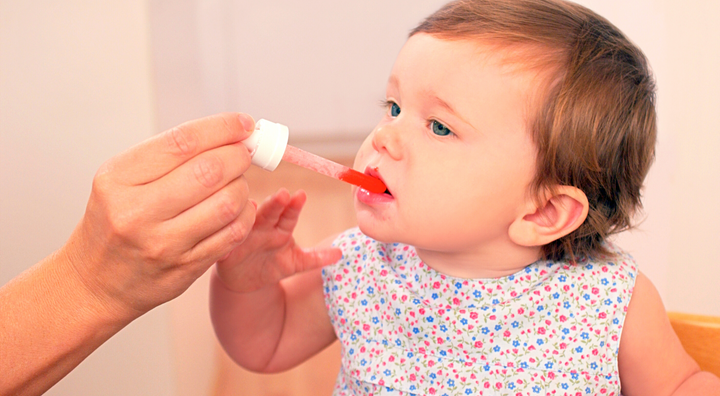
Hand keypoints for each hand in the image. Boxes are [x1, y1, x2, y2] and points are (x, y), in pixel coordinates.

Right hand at [59, 113, 257, 318]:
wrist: (95, 282)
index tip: (244, 124)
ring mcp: (163, 244)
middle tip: (244, 153)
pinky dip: (245, 214)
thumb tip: (229, 133)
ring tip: (237, 183)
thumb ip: (169, 156)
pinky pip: (233, 233)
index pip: (182, 142)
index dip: (221, 128)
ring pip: (227, 203)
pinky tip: (239, 208)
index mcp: (118, 180)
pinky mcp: (185, 267)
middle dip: (238, 156)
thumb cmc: (115, 221)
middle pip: (209, 171)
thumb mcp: (122, 180)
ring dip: (243, 186)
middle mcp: (137, 212)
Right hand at [214, 188, 341, 292]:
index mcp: (281, 228)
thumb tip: (340, 253)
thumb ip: (316, 258)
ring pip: (247, 222)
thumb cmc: (272, 265)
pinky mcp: (226, 248)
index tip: (301, 195)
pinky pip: (225, 239)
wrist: (247, 281)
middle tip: (283, 194)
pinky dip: (226, 234)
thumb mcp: (296, 263)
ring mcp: (244, 235)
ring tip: (254, 206)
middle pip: (269, 212)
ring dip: (249, 213)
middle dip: (275, 203)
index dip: (294, 205)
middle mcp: (263, 227)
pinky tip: (227, 229)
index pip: (289, 213)